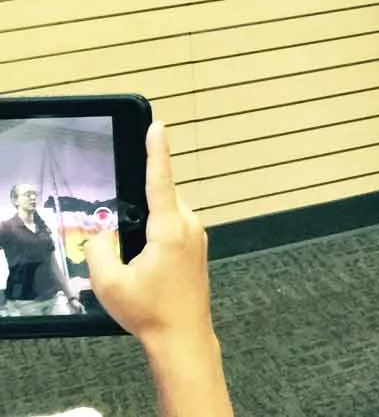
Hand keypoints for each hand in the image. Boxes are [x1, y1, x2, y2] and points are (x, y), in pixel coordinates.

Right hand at [84, 124, 213, 350]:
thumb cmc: (151, 311)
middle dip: (137, 210)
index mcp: (169, 229)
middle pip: (159, 199)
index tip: (157, 126)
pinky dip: (154, 237)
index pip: (160, 180)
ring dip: (146, 227)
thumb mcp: (109, 281)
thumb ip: (98, 248)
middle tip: (126, 244)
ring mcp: (196, 236)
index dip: (157, 151)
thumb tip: (102, 233)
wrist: (182, 335)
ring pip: (164, 216)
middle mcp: (188, 226)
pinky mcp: (197, 247)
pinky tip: (146, 265)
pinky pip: (172, 229)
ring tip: (137, 265)